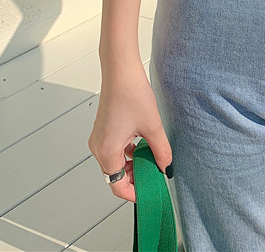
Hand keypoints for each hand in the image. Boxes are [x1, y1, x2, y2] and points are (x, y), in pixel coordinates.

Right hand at [88, 60, 172, 202]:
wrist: (120, 70)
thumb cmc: (131, 93)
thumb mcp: (152, 126)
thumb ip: (161, 151)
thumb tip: (166, 167)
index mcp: (107, 152)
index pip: (117, 187)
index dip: (135, 193)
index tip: (150, 191)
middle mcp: (98, 148)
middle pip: (115, 176)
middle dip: (135, 178)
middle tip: (154, 173)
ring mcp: (98, 138)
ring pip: (115, 162)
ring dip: (132, 164)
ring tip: (151, 157)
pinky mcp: (103, 129)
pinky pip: (114, 149)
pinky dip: (127, 152)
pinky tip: (142, 144)